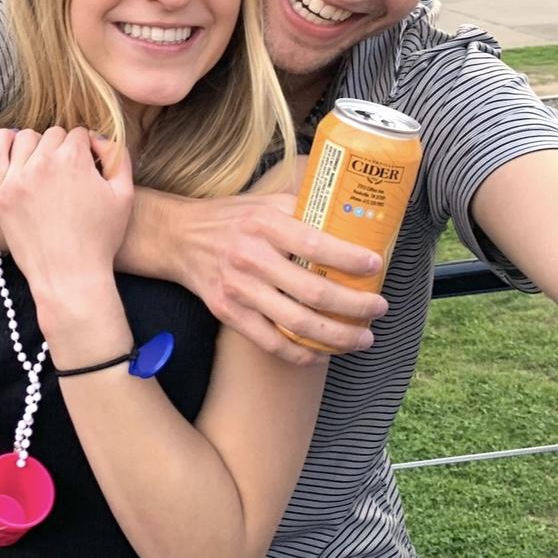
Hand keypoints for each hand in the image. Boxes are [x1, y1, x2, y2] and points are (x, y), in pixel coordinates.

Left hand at [0, 126, 132, 311]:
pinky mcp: (0, 192)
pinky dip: (4, 140)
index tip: (87, 165)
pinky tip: (13, 144)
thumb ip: (118, 157)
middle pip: (54, 134)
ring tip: (45, 166)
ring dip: (38, 145)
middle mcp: (44, 162)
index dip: (86, 148)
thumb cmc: (99, 239)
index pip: (78, 133)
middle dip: (63, 147)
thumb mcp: (124, 196)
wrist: (69, 277)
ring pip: (26, 137)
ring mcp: (18, 177)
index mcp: (74, 159)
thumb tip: (97, 137)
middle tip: (68, 173)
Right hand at [147, 190, 387, 365]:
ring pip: (298, 324)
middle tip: (378, 308)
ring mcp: (238, 289)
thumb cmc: (232, 219)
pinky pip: (273, 343)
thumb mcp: (265, 203)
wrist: (179, 237)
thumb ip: (303, 211)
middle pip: (314, 291)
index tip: (375, 265)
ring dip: (339, 336)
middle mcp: (250, 257)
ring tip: (363, 337)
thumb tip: (353, 221)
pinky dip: (304, 354)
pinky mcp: (228, 313)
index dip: (349, 259)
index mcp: (263, 224)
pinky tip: (324, 352)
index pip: (314, 244)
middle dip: (356, 305)